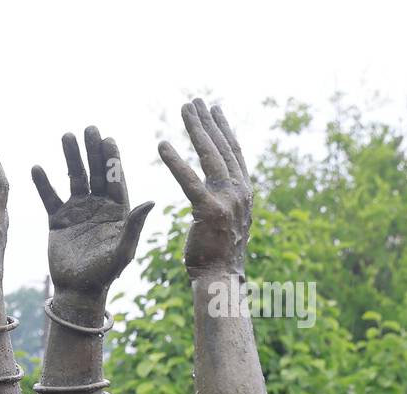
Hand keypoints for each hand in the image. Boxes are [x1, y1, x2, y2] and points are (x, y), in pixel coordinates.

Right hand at [32, 127, 153, 295]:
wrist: (77, 290)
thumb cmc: (105, 274)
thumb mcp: (123, 251)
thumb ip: (134, 226)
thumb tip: (151, 201)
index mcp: (118, 210)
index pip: (116, 179)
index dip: (113, 159)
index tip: (109, 140)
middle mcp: (98, 205)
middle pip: (96, 172)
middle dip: (92, 151)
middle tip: (89, 129)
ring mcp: (77, 210)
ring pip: (74, 179)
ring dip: (70, 158)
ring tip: (66, 136)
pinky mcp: (57, 219)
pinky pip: (49, 197)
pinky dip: (43, 183)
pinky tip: (38, 167)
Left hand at [158, 99, 251, 275]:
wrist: (221, 278)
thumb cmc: (218, 254)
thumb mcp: (228, 220)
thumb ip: (226, 199)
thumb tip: (223, 187)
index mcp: (244, 192)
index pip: (234, 153)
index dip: (224, 129)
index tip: (216, 109)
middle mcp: (240, 191)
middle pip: (223, 147)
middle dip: (208, 122)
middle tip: (195, 100)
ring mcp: (227, 200)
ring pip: (210, 156)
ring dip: (196, 129)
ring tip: (184, 109)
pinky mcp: (209, 211)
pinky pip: (189, 180)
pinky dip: (175, 161)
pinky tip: (162, 144)